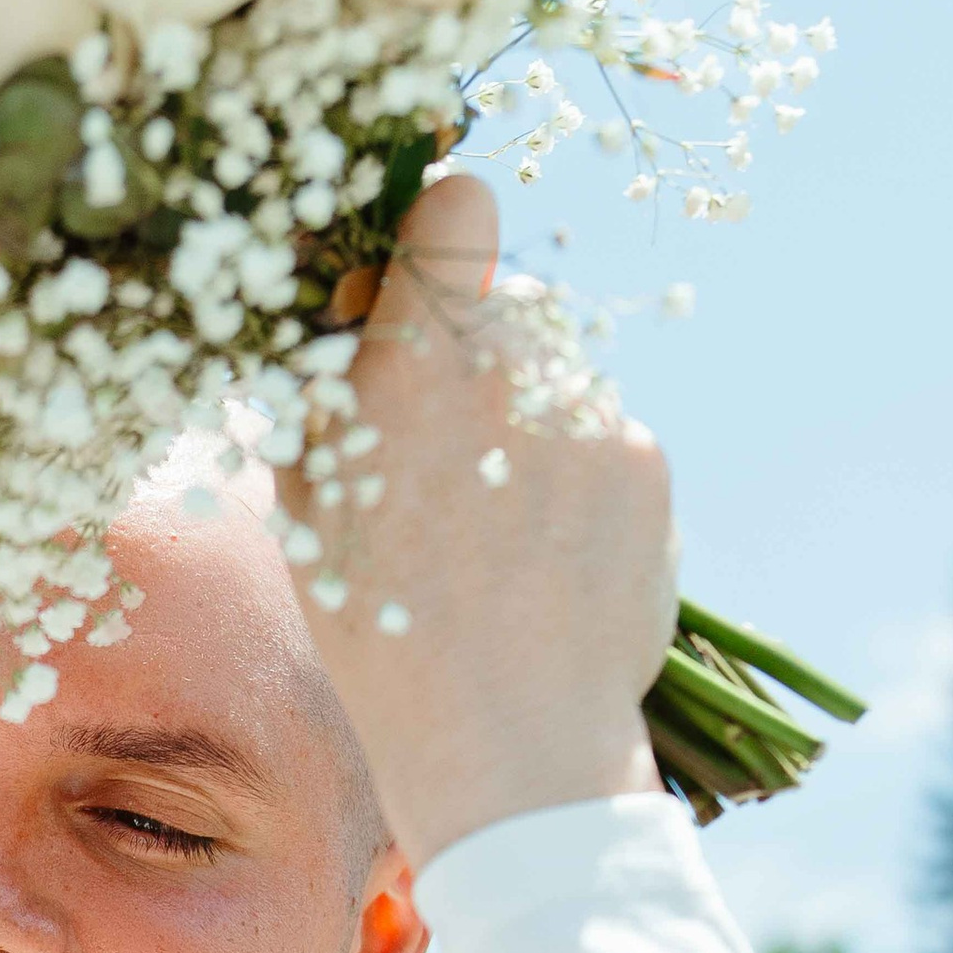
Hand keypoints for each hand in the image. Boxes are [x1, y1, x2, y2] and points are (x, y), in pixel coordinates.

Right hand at [281, 173, 678, 871]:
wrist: (509, 744)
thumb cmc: (382, 637)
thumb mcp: (306, 509)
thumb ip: (324, 390)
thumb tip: (350, 307)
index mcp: (411, 368)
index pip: (453, 208)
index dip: (441, 224)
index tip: (429, 262)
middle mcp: (511, 368)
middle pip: (510, 296)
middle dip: (479, 346)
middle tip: (448, 440)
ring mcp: (591, 412)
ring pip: (560, 367)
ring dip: (528, 412)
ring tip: (496, 519)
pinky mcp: (646, 460)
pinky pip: (603, 432)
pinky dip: (575, 472)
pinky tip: (546, 550)